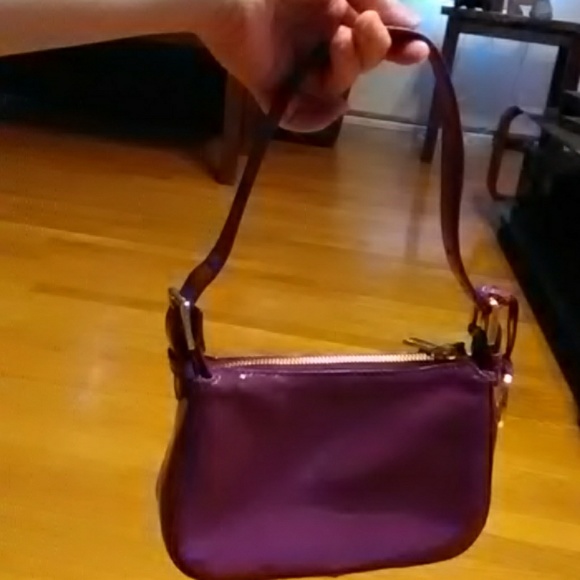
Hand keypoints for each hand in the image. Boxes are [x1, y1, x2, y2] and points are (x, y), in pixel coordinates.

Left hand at [195, 0, 427, 131]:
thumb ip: (376, 0)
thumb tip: (413, 24)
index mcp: (331, 15)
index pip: (369, 41)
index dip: (396, 49)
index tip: (417, 51)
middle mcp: (315, 45)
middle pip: (357, 68)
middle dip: (371, 49)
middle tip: (361, 24)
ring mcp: (293, 70)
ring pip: (335, 91)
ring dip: (347, 68)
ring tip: (337, 40)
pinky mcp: (271, 91)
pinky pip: (298, 119)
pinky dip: (316, 119)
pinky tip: (330, 103)